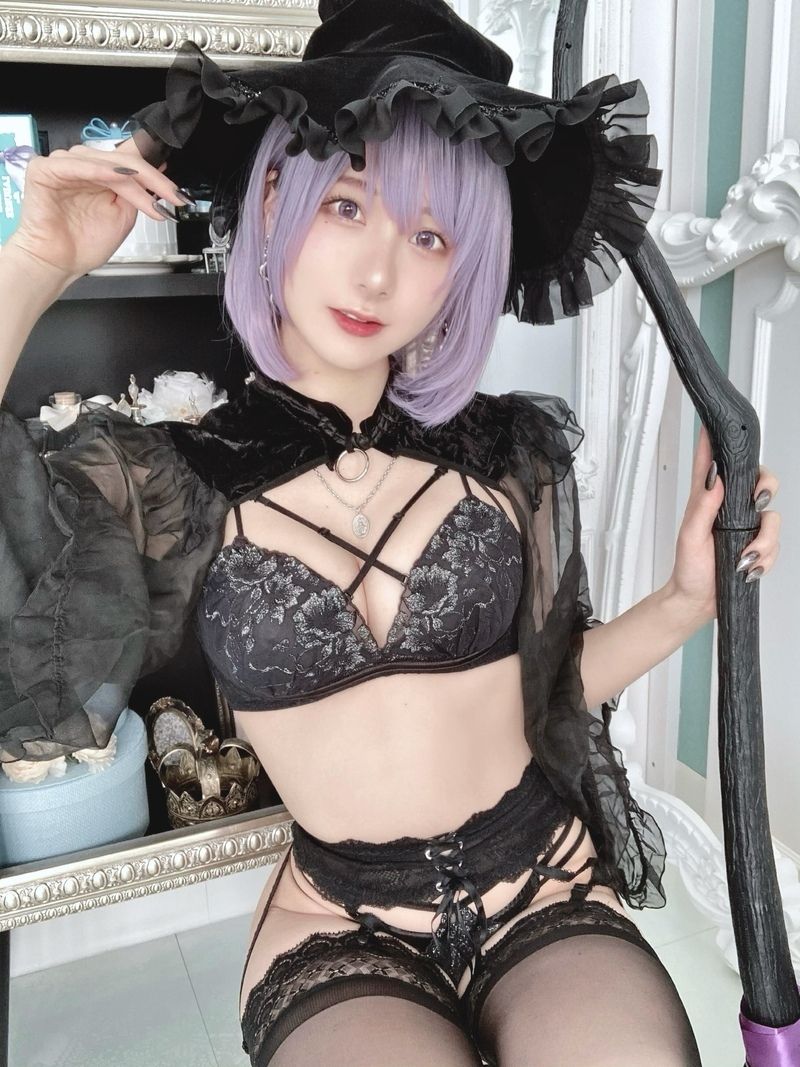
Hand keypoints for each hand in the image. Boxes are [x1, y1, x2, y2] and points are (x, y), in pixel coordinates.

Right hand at [5, 138, 182, 280]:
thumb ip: (137, 195)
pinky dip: (99, 170)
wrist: (58, 263)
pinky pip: (75, 164)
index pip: (130, 162)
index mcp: (99, 174)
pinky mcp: (44, 170)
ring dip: (131, 178)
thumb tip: (157, 178)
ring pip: (104, 161)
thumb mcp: (123, 216)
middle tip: (172, 196)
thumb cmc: (83, 244)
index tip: (178, 193)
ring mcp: (63, 165)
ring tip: (148, 198)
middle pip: (122, 159)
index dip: (156, 175)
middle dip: (151, 179)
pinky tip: (118, 177)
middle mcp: (82, 167)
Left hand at [666, 424, 780, 620]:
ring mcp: (746, 528)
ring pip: (773, 518)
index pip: (718, 463)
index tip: (721, 424)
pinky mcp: (757, 547)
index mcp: (709, 499)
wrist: (697, 603)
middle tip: (758, 503)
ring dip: (764, 539)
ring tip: (745, 557)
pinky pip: (776, 546)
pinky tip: (749, 567)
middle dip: (767, 489)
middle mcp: (731, 509)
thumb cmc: (689, 569)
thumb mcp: (690, 536)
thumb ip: (703, 506)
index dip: (722, 441)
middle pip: (761, 482)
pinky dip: (766, 558)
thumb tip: (714, 477)